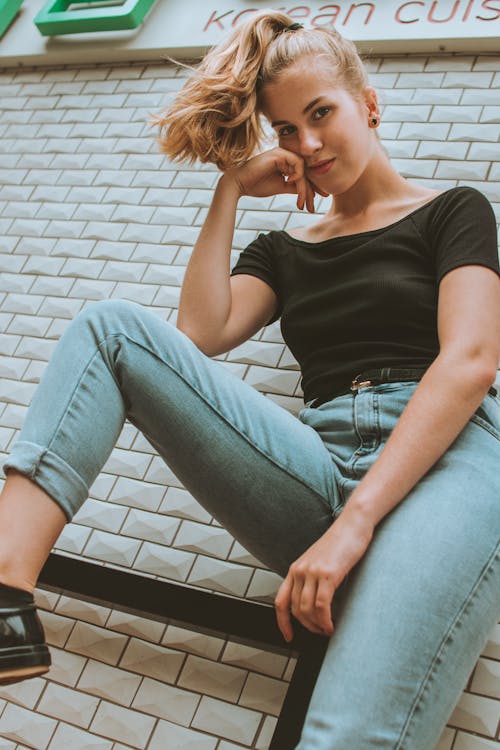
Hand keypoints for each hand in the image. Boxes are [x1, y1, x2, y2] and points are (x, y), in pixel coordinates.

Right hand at [224, 147, 328, 212]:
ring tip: (301, 202)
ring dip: (304, 188)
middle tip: (313, 206)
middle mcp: (286, 155)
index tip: (319, 199)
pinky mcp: (279, 154)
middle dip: (312, 190)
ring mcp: (282, 153)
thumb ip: (294, 187)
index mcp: (286, 162)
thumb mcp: (280, 187)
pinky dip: (298, 176)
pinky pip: (297, 164)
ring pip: (303, 170)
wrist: (239, 184)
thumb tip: (308, 191)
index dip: (312, 187)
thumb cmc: (256, 185)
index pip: (304, 174)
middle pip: (306, 172)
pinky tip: (292, 185)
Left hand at [275, 506, 373, 640]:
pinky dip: (326, 620)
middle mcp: (300, 570)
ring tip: (328, 629)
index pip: (280, 601)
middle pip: (295, 610)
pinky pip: (321, 606)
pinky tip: (332, 625)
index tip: (288, 636)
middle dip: (307, 626)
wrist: (352, 524)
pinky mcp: (328, 574)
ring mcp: (312, 572)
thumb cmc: (341, 542)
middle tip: (320, 632)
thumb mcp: (319, 561)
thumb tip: (313, 603)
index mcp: (295, 568)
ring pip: (307, 610)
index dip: (282, 622)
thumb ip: (312, 578)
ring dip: (317, 626)